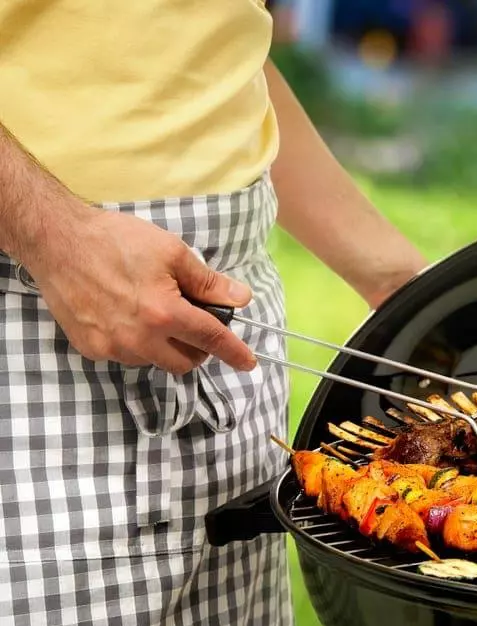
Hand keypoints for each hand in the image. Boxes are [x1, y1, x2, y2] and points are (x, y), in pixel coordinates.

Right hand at [23, 208, 257, 374]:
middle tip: (193, 321)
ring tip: (154, 311)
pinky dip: (138, 343)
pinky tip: (128, 316)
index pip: (211, 339)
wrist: (57, 241)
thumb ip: (208, 281)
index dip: (234, 352)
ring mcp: (112, 347)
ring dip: (166, 346)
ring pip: (156, 361)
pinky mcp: (91, 349)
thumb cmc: (116, 241)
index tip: (249, 363)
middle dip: (198, 348)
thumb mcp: (172, 252)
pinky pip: (127, 356)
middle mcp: (138, 338)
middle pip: (185, 362)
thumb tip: (240, 298)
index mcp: (163, 312)